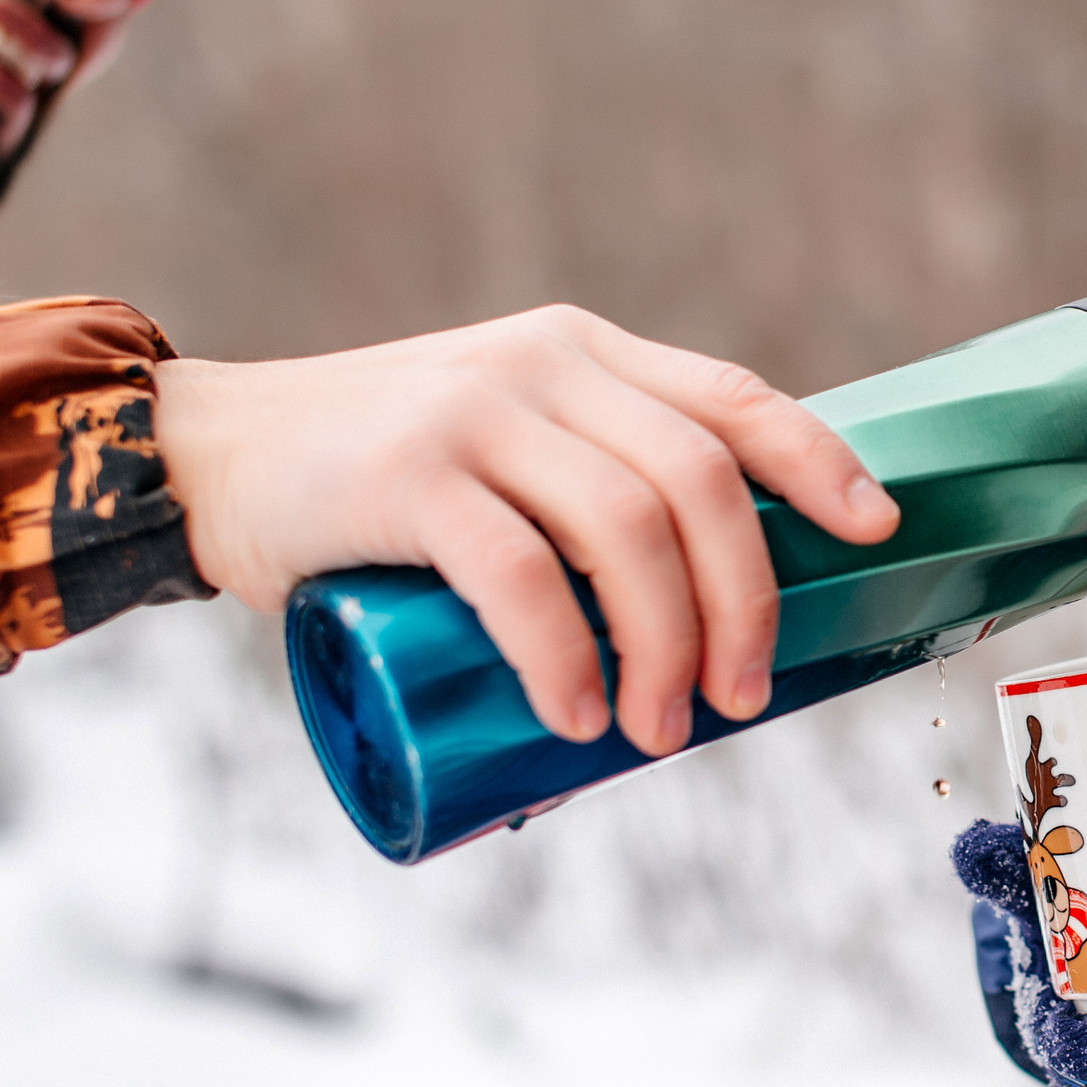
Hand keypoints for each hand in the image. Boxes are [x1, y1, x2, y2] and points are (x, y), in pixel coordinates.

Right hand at [153, 307, 898, 754]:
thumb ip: (582, 494)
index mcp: (586, 356)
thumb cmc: (379, 486)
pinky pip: (518, 570)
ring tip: (661, 729)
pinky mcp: (407, 474)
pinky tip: (580, 710)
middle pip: (700, 480)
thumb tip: (693, 638)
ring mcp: (475, 412)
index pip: (734, 400)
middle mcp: (545, 366)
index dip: (818, 464)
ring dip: (666, 643)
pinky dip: (564, 651)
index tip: (874, 531)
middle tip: (741, 699)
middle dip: (744, 601)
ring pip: (626, 526)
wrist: (213, 457)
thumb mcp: (502, 450)